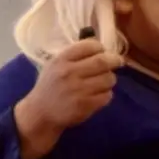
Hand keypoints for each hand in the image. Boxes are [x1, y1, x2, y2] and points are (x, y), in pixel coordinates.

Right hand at [14, 38, 118, 158]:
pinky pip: (107, 95)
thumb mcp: (55, 65)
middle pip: (102, 61)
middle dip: (114, 60)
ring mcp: (78, 90)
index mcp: (61, 60)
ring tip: (105, 80)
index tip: (103, 51)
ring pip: (108, 79)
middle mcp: (69, 73)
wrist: (41, 112)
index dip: (100, 47)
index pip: (89, 46)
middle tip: (118, 61)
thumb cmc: (50, 85)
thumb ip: (75, 56)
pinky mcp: (85, 106)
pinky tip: (100, 94)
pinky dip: (107, 94)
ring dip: (110, 78)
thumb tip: (101, 49)